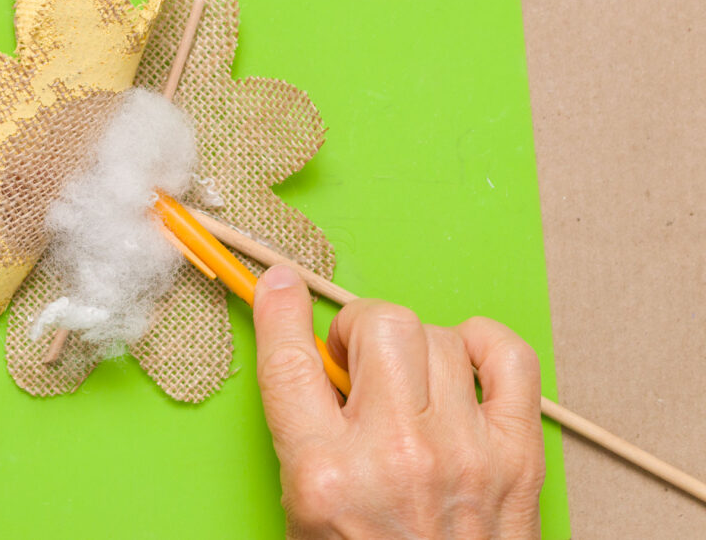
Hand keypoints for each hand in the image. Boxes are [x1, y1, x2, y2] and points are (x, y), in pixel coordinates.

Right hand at [253, 265, 544, 538]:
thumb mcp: (305, 513)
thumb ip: (303, 432)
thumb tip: (311, 351)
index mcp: (325, 477)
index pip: (290, 363)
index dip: (278, 309)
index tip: (279, 284)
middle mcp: (395, 456)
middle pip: (378, 325)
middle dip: (359, 329)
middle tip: (355, 359)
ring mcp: (464, 452)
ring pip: (437, 334)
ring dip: (414, 345)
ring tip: (407, 379)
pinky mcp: (517, 457)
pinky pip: (508, 357)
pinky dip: (482, 344)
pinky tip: (461, 362)